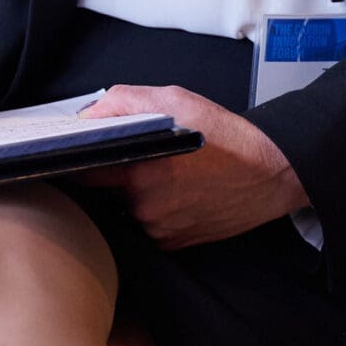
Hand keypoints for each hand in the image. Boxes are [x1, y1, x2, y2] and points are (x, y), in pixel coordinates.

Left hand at [74, 85, 306, 250]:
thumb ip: (127, 100)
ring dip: (137, 193)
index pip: (83, 170)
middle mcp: (145, 206)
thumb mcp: (177, 100)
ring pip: (129, 208)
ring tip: (168, 174)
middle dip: (116, 172)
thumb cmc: (227, 137)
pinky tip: (178, 193)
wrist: (269, 173)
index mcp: (140, 170)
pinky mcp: (171, 244)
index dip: (78, 158)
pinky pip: (149, 225)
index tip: (76, 152)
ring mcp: (158, 229)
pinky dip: (155, 210)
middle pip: (107, 189)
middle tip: (141, 156)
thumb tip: (89, 113)